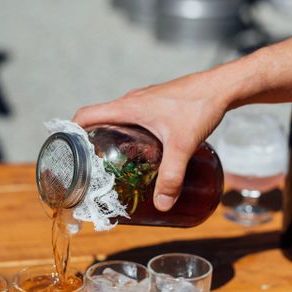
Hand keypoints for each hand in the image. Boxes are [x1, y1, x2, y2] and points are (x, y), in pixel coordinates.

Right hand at [74, 71, 228, 210]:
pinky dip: (130, 134)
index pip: (85, 115)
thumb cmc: (200, 107)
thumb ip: (172, 176)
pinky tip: (144, 151)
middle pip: (99, 120)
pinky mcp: (157, 104)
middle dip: (92, 143)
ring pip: (118, 120)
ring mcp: (144, 101)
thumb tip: (162, 205)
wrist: (223, 86)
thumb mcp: (183, 145)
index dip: (71, 132)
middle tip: (94, 168)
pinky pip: (134, 119)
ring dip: (112, 138)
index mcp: (127, 107)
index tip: (68, 153)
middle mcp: (131, 102)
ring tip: (116, 164)